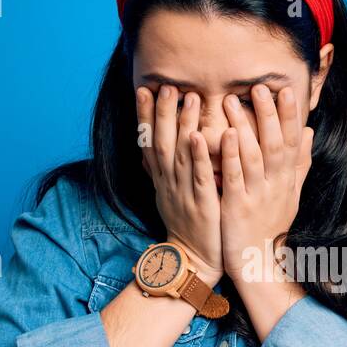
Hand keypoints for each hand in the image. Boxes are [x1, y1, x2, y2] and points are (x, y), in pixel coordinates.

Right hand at [135, 84, 223, 285]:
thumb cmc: (188, 225)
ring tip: (188, 97)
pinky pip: (199, 177)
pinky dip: (199, 156)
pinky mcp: (202, 204)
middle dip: (162, 112)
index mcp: (162, 179)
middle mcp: (169, 182)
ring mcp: (184, 192)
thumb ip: (168, 171)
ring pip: (180, 154)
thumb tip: (159, 149)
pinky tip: (200, 136)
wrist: (193, 260)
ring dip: (182, 125)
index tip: (144, 90)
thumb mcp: (171, 195)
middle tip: (166, 85)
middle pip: (161, 141)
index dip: (145, 116)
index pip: (149, 141)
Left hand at [218, 84, 313, 281]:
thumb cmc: (271, 226)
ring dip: (244, 128)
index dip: (290, 116)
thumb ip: (299, 163)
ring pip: (254, 157)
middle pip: (275, 144)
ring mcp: (257, 196)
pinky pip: (235, 178)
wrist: (258, 263)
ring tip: (233, 102)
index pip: (293, 142)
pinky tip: (224, 135)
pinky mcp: (237, 208)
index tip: (287, 90)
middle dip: (269, 115)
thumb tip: (309, 132)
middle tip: (260, 87)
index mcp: (287, 180)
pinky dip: (230, 156)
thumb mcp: (291, 194)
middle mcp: (276, 186)